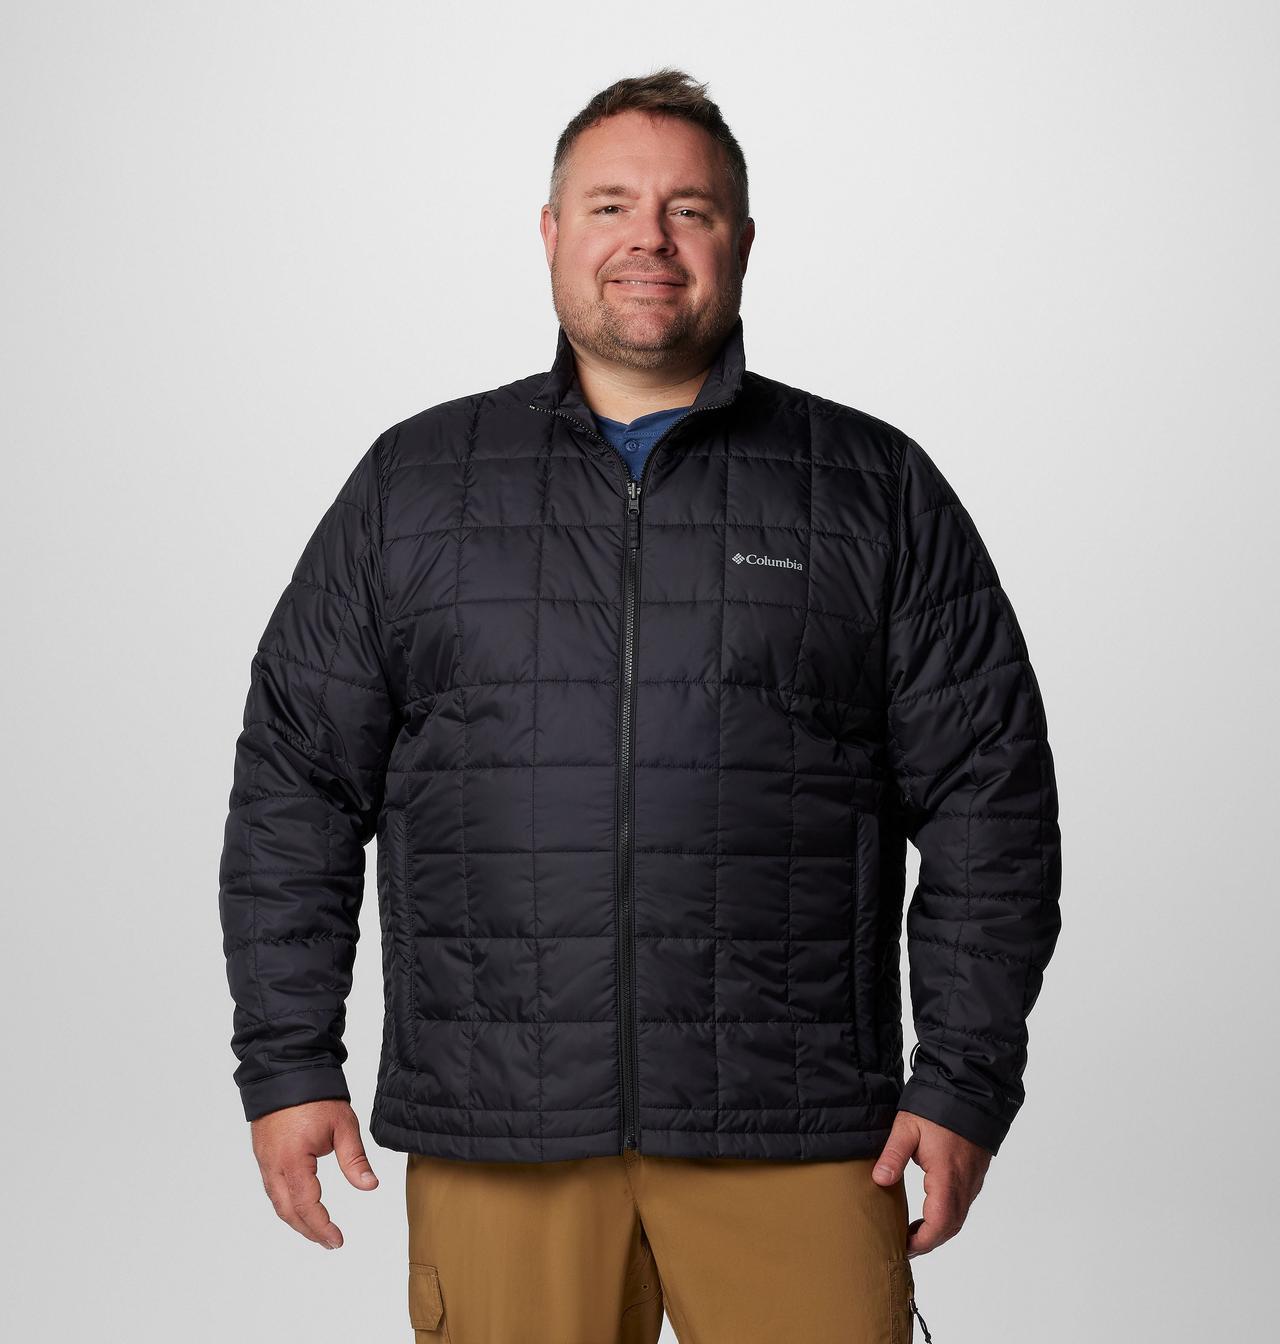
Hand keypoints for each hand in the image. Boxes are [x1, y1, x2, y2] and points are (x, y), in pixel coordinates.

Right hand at [250, 1099, 378, 1248]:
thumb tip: (370, 1186)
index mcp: (292, 1160)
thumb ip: (355, 1159)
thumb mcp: (343, 1126)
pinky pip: (273, 1188)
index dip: (321, 1227)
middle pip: (287, 1211)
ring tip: (319, 1230)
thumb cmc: (315, 1095)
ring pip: (277, 1202)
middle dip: (308, 1230)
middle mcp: (273, 1165)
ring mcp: (265, 1160)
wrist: (286, 1069)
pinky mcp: (263, 1154)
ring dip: (297, 1219)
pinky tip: (301, 1206)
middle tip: (330, 1241)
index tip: (337, 1240)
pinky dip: (287, 1203)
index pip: (306, 1205)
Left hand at [871, 1109, 990, 1256]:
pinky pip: (961, 1206)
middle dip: (928, 1241)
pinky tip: (928, 1213)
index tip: (903, 1247)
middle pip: (950, 1226)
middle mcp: (964, 1184)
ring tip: (912, 1233)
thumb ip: (893, 1155)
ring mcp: (972, 1181)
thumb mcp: (907, 1128)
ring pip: (958, 1218)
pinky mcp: (974, 1176)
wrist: (969, 1092)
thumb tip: (879, 1181)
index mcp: (947, 1176)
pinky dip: (946, 1217)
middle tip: (903, 1245)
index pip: (939, 1222)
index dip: (923, 1241)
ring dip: (937, 1230)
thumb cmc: (937, 1108)